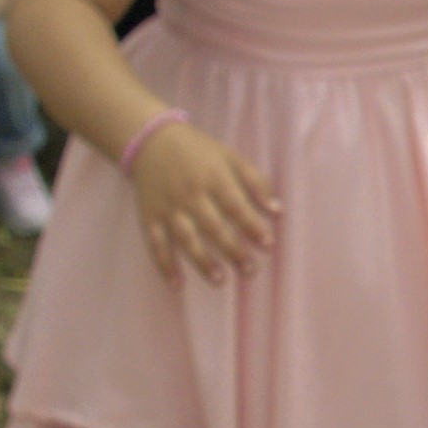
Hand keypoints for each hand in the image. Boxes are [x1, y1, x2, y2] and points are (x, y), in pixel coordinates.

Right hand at [127, 118, 278, 281]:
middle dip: (233, 251)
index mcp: (213, 177)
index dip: (252, 226)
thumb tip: (278, 210)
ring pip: (186, 239)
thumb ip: (256, 181)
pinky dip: (164, 266)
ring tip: (220, 281)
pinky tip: (177, 286)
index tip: (267, 245)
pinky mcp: (150, 217)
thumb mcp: (230, 157)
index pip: (236, 206)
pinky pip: (156, 244)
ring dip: (202, 262)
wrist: (151, 142)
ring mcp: (168, 208)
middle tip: (250, 271)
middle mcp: (190, 195)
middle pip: (213, 227)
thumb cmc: (199, 152)